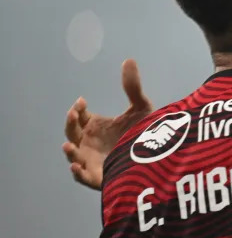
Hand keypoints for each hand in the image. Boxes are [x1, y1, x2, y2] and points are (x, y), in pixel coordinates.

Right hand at [62, 59, 153, 190]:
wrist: (159, 157)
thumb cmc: (144, 132)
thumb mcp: (141, 108)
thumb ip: (133, 87)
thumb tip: (129, 60)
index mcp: (95, 126)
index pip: (80, 116)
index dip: (78, 109)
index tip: (82, 102)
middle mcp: (89, 142)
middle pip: (72, 133)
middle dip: (71, 123)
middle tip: (74, 113)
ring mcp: (92, 160)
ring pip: (74, 156)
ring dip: (70, 151)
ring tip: (68, 146)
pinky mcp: (99, 177)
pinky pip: (83, 177)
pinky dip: (77, 173)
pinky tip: (76, 167)